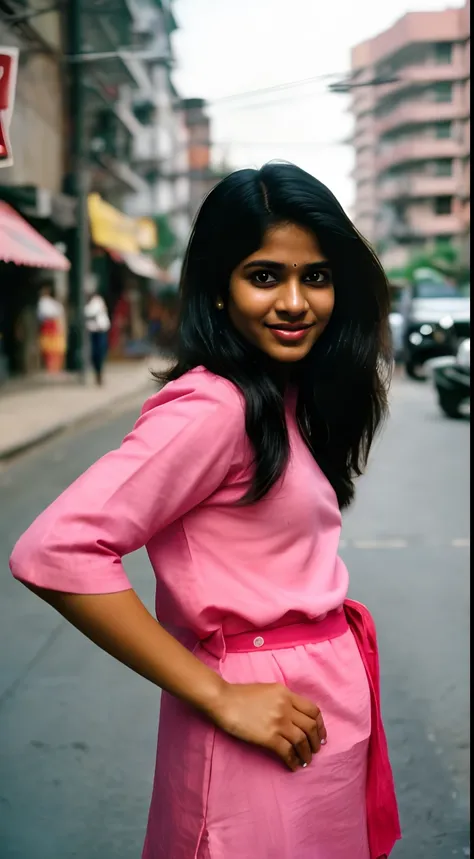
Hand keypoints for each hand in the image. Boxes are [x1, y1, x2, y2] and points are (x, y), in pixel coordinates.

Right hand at [210, 682, 326, 770]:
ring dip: (307, 753)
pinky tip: (294, 765)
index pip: (313, 710)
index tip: (321, 734)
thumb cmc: (241, 695)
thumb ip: (282, 699)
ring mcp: (278, 722)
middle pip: (311, 726)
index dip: (320, 724)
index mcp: (286, 694)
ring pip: (302, 740)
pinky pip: (288, 752)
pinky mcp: (269, 737)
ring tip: (306, 760)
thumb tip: (293, 714)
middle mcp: (286, 707)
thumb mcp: (268, 690)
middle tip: (315, 750)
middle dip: (316, 741)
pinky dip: (293, 760)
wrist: (223, 700)